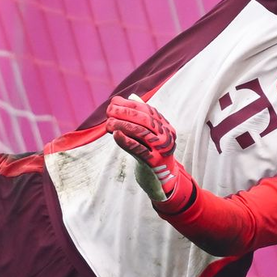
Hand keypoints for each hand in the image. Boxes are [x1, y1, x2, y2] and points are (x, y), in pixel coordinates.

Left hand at [106, 95, 193, 212]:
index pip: (148, 110)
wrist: (161, 179)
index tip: (114, 101)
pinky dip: (126, 141)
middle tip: (109, 110)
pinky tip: (115, 134)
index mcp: (166, 127)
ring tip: (108, 122)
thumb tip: (130, 97)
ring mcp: (162, 149)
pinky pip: (139, 150)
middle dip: (125, 112)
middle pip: (145, 120)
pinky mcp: (154, 163)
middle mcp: (167, 136)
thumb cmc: (151, 154)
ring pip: (142, 133)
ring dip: (123, 125)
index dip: (131, 104)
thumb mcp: (148, 135)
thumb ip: (141, 118)